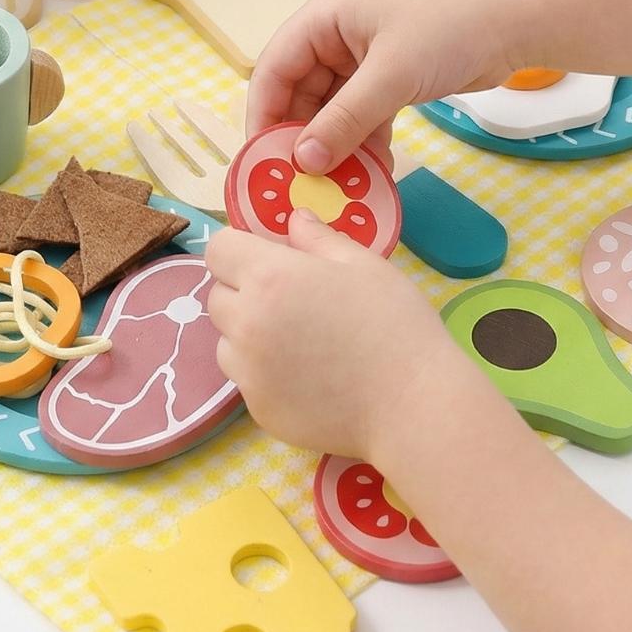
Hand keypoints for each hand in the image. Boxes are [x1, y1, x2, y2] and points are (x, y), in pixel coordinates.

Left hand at [206, 209, 470, 460]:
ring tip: (301, 343)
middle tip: (293, 302)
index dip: (240, 249)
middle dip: (245, 291)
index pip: (218, 250)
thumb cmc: (395, 324)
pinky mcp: (258, 410)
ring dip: (249, 335)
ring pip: (227, 341)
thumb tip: (293, 220)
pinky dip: (266, 374)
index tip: (268, 259)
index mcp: (268, 277)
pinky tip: (309, 378)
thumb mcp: (363, 265)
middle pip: (218, 296)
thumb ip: (318, 238)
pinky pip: (247, 380)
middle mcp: (246, 323)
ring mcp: (248, 372)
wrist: (412, 405)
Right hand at [247, 0, 525, 173]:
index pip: (274, 67)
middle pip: (301, 91)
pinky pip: (364, 113)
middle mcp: (338, 33)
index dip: (264, 114)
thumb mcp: (391, 75)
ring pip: (334, 107)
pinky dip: (365, 141)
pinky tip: (370, 172)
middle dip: (302, 137)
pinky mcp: (393, 75)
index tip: (262, 161)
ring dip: (336, 144)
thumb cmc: (450, 28)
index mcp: (325, 16)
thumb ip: (345, 120)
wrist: (518, 20)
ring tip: (335, 186)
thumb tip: (304, 162)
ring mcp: (366, 56)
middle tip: (300, 183)